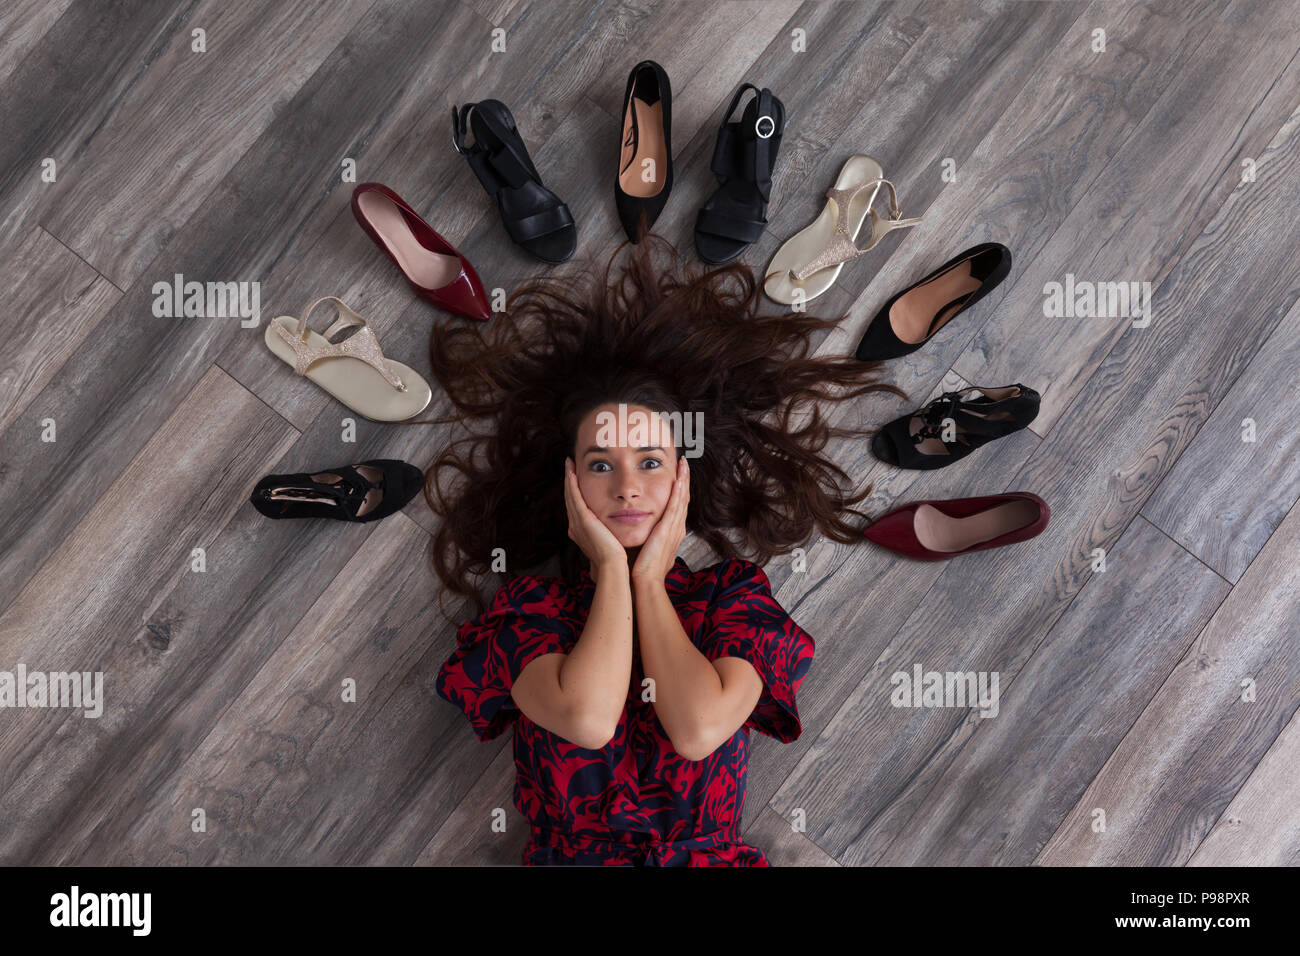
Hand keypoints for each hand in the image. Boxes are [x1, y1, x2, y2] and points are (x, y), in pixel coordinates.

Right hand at [564, 457, 627, 574]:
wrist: (613, 566)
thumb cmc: (617, 557)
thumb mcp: (610, 540)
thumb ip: (610, 531)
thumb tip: (619, 523)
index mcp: (581, 531)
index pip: (576, 506)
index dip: (575, 491)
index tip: (576, 476)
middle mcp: (575, 526)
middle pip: (570, 498)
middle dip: (569, 481)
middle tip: (569, 464)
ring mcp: (577, 522)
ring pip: (570, 495)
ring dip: (568, 478)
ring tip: (569, 464)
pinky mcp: (582, 520)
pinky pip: (574, 497)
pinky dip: (571, 484)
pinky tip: (571, 472)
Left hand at [632, 455, 688, 583]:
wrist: (644, 581)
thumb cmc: (641, 569)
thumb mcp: (645, 549)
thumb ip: (644, 538)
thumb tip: (637, 533)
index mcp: (670, 532)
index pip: (676, 506)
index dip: (678, 490)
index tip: (677, 475)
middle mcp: (676, 528)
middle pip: (683, 499)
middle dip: (684, 480)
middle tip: (684, 463)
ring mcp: (675, 528)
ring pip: (682, 499)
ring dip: (684, 480)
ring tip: (684, 464)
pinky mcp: (669, 529)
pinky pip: (676, 505)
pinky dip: (679, 490)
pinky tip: (680, 477)